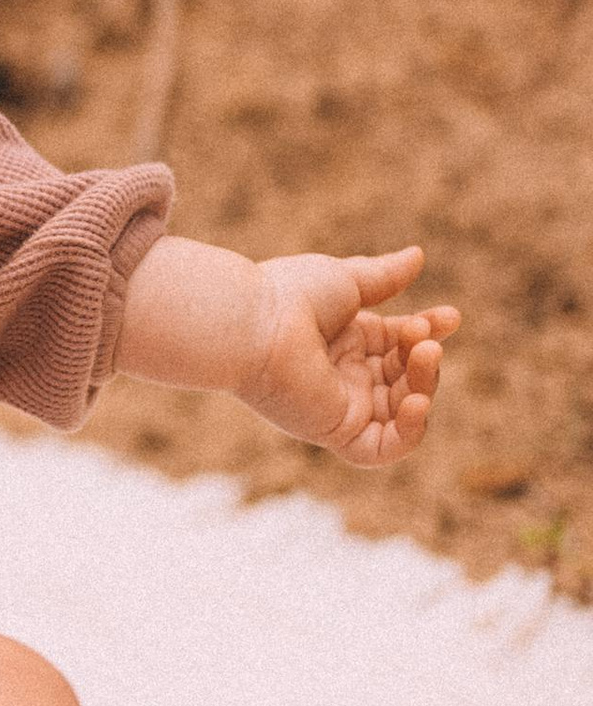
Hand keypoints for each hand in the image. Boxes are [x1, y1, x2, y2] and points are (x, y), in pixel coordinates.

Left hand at [243, 247, 456, 467]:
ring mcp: (341, 406)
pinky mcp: (335, 431)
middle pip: (405, 377)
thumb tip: (418, 256)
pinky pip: (382, 449)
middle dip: (424, 356)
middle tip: (423, 336)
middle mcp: (343, 376)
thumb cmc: (291, 295)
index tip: (451, 316)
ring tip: (423, 353)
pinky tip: (417, 401)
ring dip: (423, 384)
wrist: (254, 323)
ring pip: (401, 411)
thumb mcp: (346, 280)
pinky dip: (409, 432)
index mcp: (344, 340)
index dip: (428, 331)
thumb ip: (384, 277)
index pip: (399, 343)